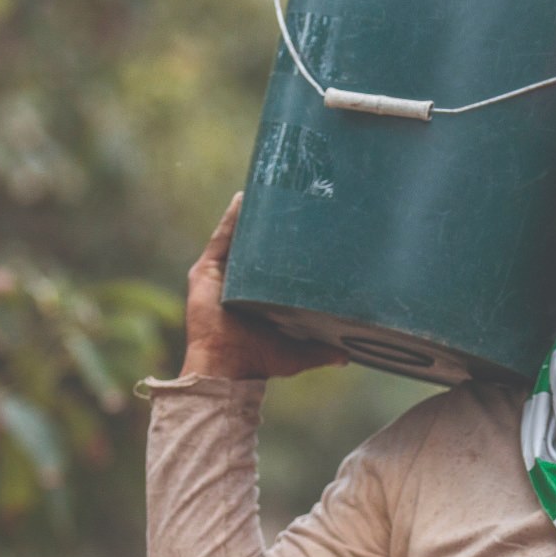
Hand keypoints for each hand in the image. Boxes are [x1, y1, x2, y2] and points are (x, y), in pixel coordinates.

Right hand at [179, 192, 348, 379]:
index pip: (271, 264)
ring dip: (250, 215)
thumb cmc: (259, 361)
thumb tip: (348, 357)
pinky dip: (231, 218)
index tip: (303, 226)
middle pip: (254, 246)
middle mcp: (239, 282)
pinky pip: (220, 238)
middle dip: (268, 225)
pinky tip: (243, 199)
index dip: (284, 247)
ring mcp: (222, 274)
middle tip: (290, 200)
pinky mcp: (207, 270)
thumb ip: (322, 352)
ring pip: (238, 237)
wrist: (227, 366)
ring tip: (267, 190)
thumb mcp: (298, 353)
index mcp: (258, 296)